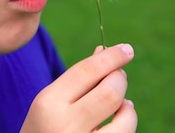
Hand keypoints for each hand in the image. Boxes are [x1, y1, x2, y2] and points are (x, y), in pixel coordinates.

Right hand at [20, 43, 136, 132]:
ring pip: (124, 117)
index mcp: (49, 103)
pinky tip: (119, 121)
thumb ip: (77, 79)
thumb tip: (104, 51)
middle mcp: (65, 125)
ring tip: (123, 104)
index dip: (111, 57)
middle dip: (119, 78)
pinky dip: (127, 122)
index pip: (87, 71)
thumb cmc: (45, 127)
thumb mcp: (51, 101)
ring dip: (128, 106)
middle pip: (109, 92)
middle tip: (120, 75)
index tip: (127, 49)